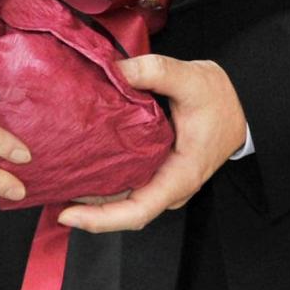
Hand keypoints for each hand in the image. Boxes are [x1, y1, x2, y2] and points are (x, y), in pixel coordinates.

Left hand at [57, 55, 246, 232]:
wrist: (240, 103)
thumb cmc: (219, 98)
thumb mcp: (190, 78)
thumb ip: (153, 71)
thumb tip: (113, 70)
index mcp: (179, 176)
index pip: (138, 211)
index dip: (101, 219)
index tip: (70, 214)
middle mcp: (168, 187)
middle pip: (123, 210)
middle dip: (86, 209)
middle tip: (49, 191)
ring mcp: (161, 181)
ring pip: (122, 200)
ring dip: (91, 196)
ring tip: (56, 181)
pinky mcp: (155, 170)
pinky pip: (126, 184)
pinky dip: (101, 180)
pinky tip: (79, 165)